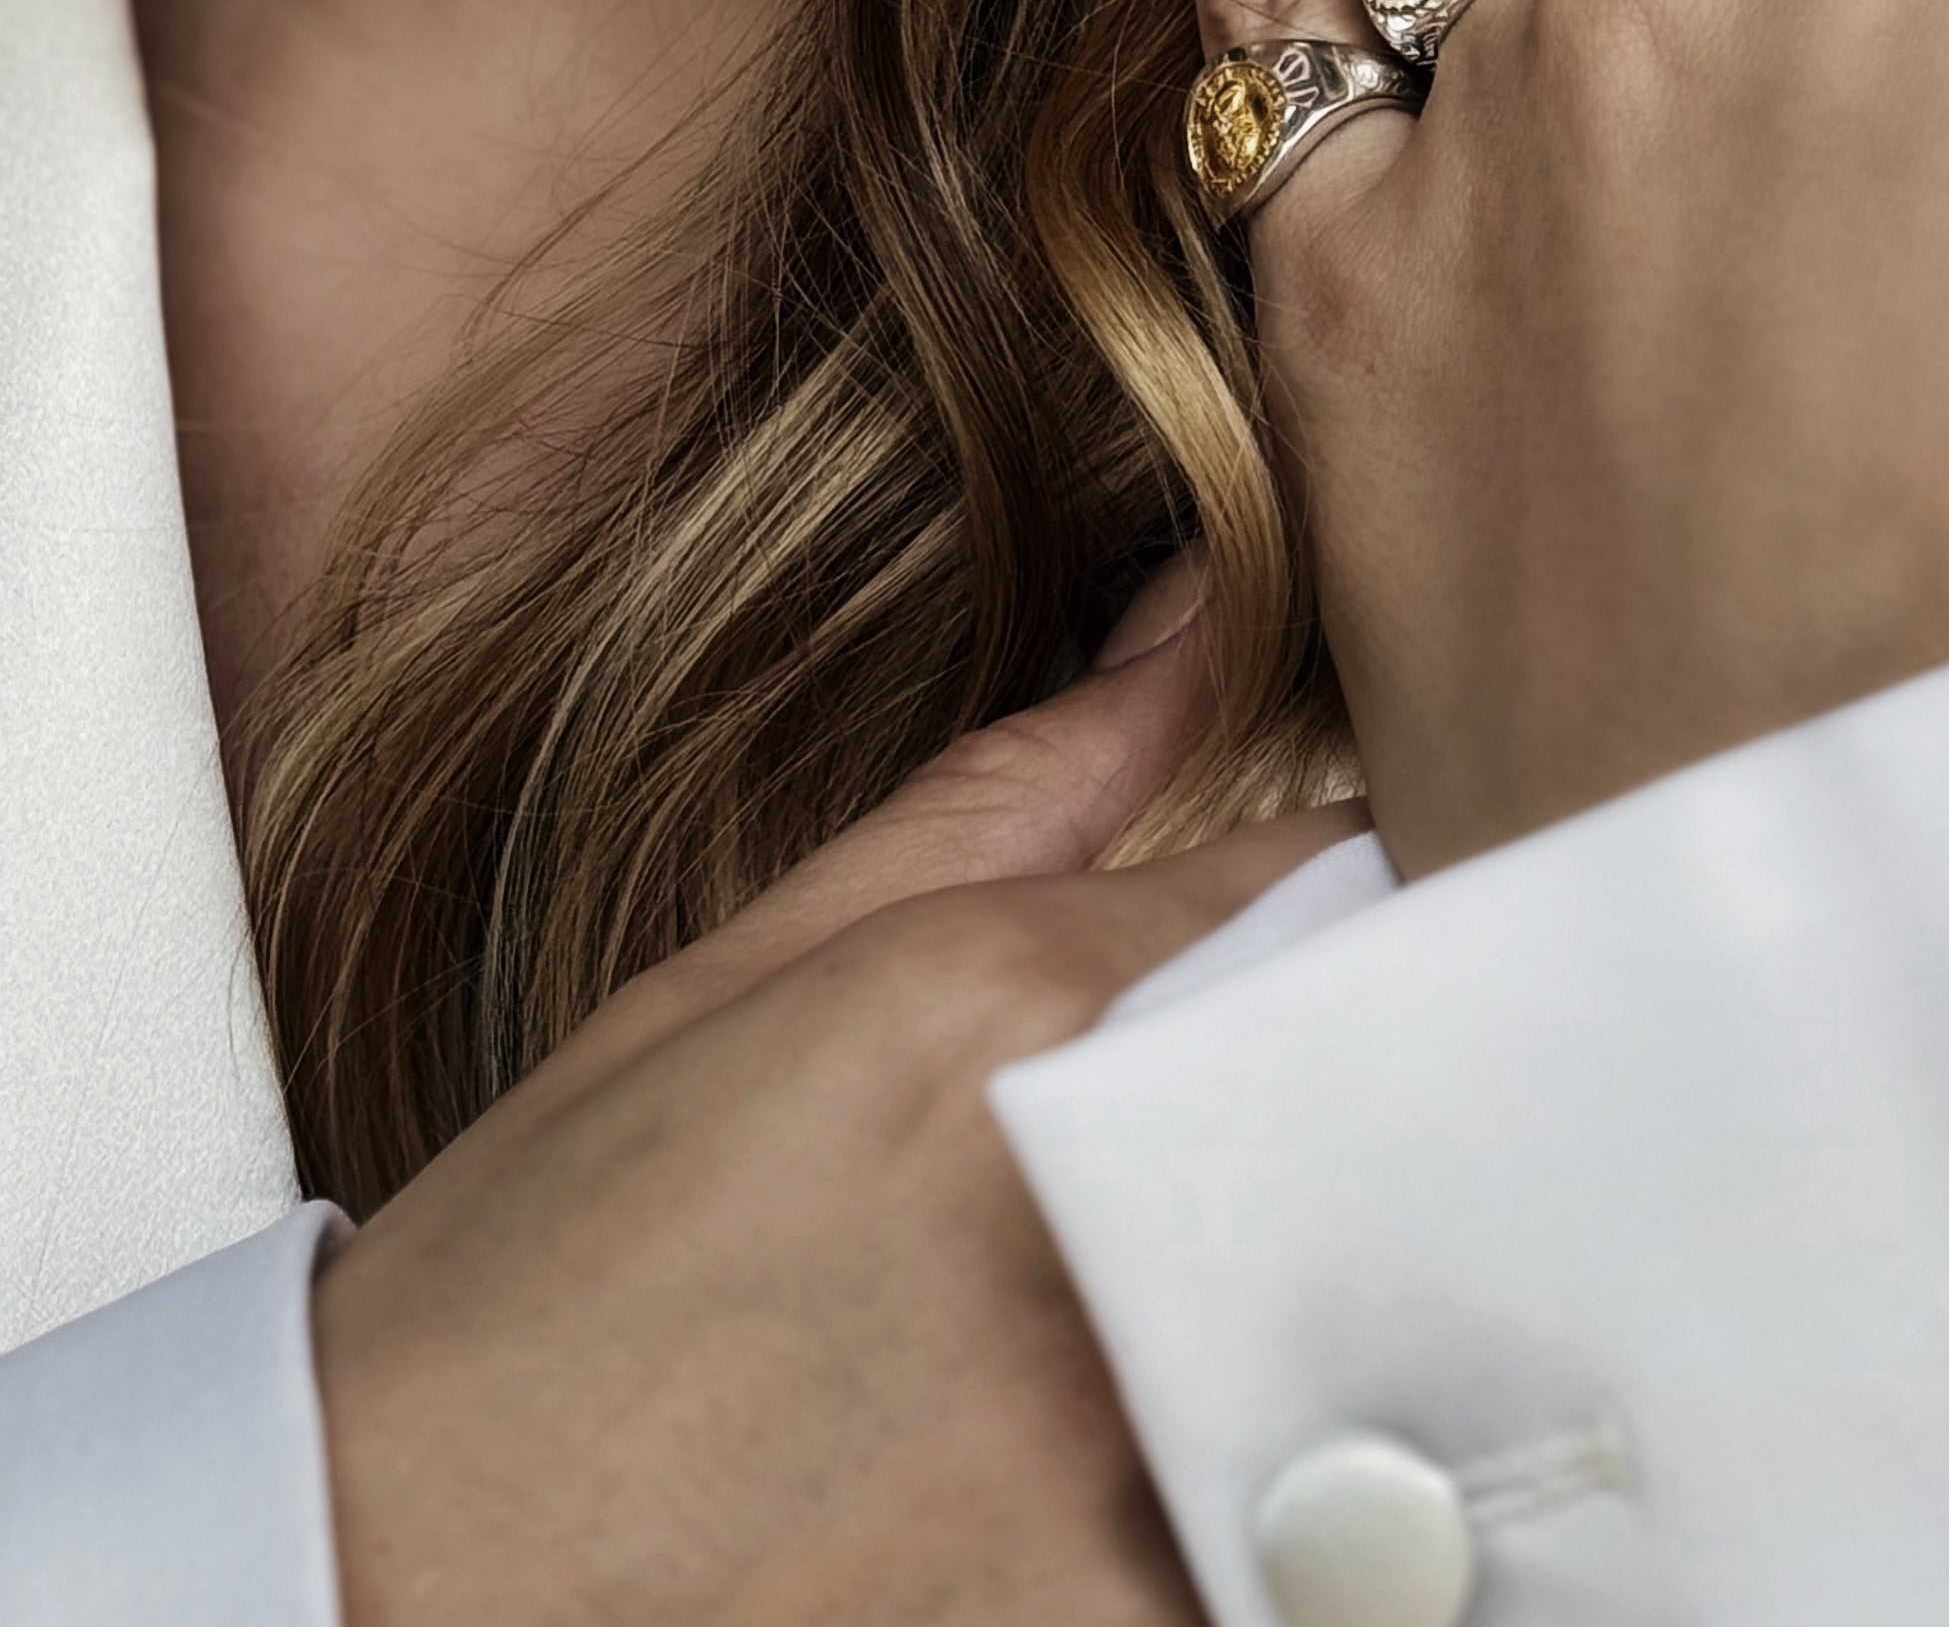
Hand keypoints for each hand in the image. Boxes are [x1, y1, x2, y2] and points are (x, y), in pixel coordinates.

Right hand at [318, 567, 1354, 1626]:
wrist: (383, 1593)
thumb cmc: (537, 1293)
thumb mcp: (743, 983)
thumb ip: (1018, 798)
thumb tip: (1202, 615)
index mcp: (1008, 1008)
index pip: (1336, 898)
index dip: (1334, 936)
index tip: (1299, 984)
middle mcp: (1094, 1210)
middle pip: (1371, 1105)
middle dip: (1328, 1123)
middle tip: (1221, 1183)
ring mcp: (1116, 1443)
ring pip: (1360, 1329)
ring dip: (1299, 1323)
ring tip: (1148, 1353)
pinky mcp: (1110, 1621)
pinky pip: (1296, 1545)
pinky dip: (1258, 1518)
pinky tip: (1115, 1494)